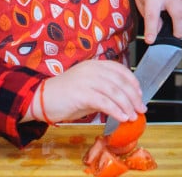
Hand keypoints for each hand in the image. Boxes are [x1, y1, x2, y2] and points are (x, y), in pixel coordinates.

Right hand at [28, 59, 143, 123]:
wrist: (40, 99)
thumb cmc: (64, 95)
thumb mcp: (88, 88)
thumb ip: (104, 91)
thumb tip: (124, 101)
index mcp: (95, 65)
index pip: (120, 70)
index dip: (133, 82)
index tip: (140, 94)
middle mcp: (92, 69)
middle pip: (120, 82)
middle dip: (133, 97)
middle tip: (140, 108)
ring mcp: (87, 80)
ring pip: (114, 92)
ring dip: (127, 105)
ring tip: (132, 116)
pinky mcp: (81, 94)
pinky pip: (104, 102)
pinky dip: (116, 110)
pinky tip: (121, 117)